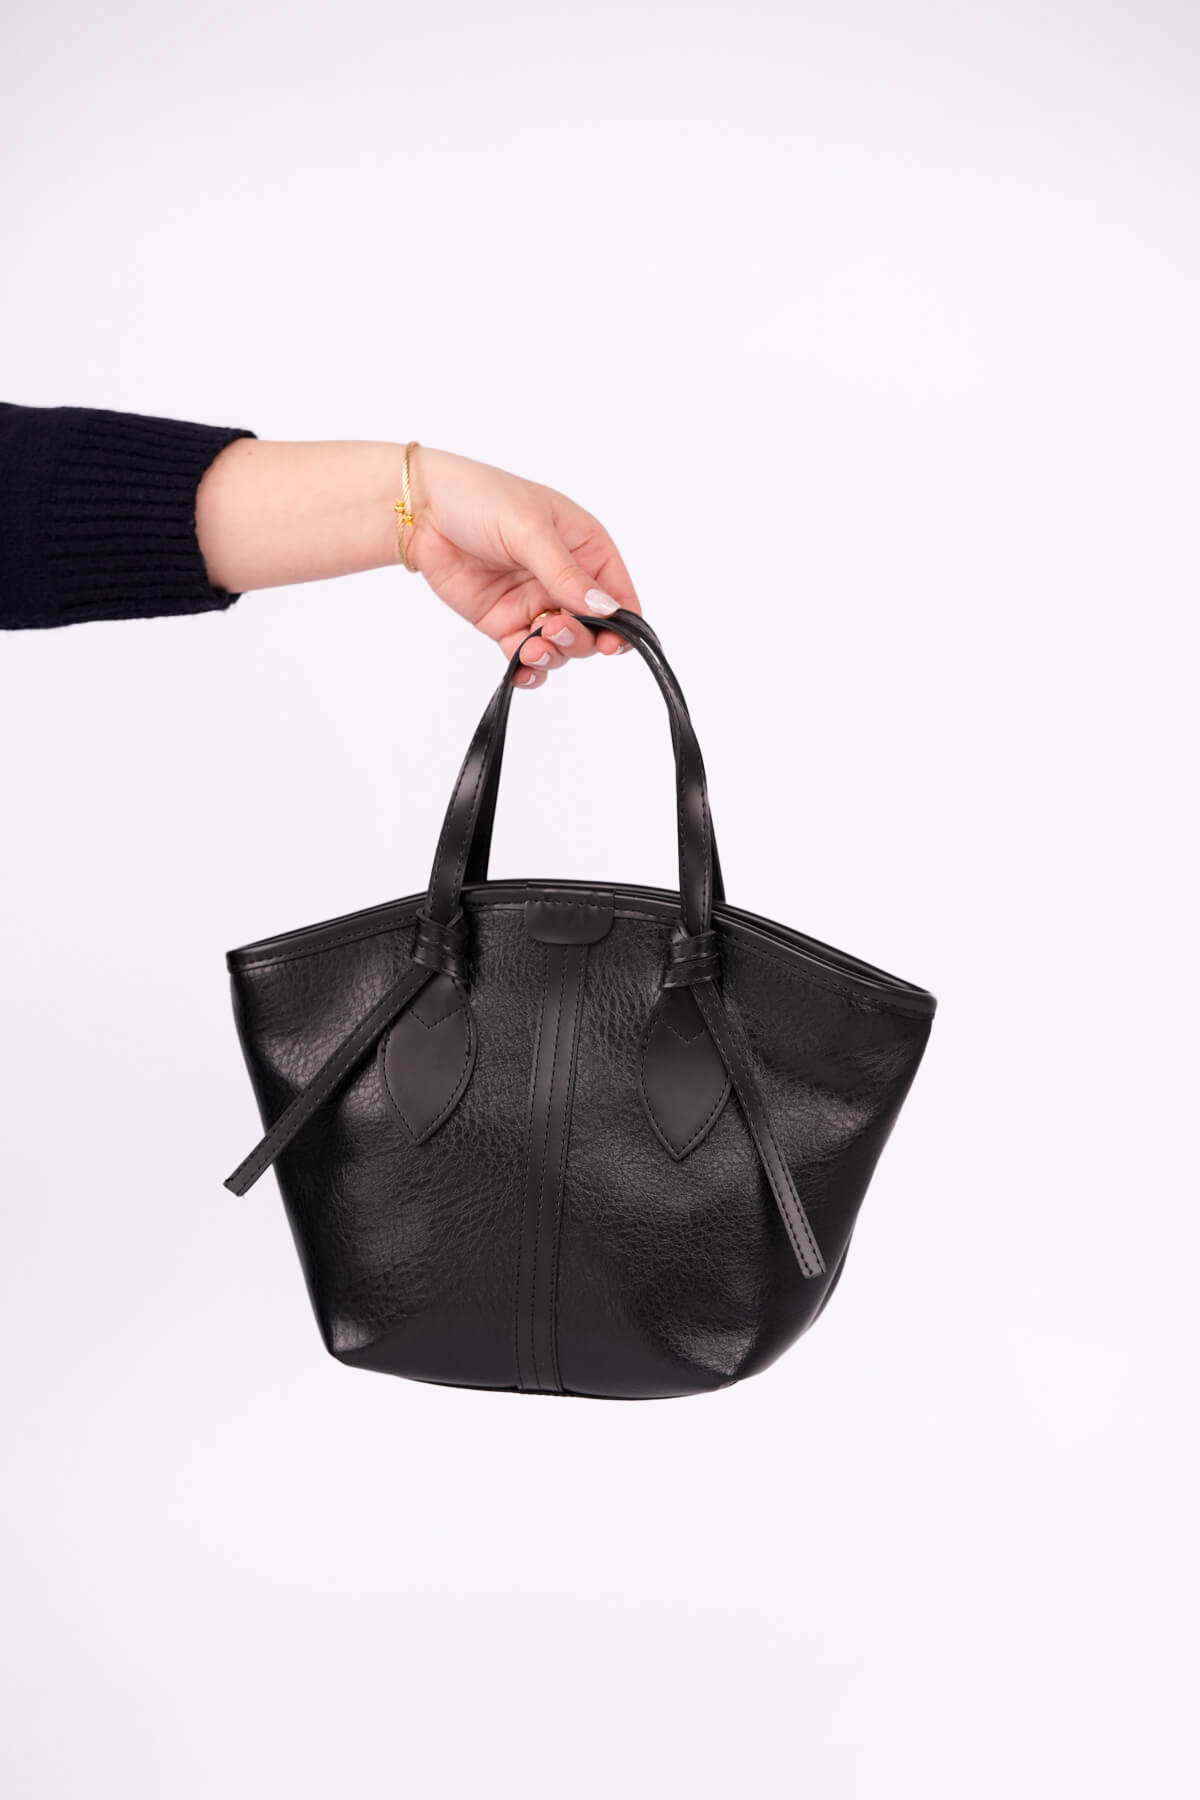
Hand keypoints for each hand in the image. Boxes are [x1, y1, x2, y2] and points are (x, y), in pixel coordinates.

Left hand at [401, 445, 641, 687]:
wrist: (421, 511)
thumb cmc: (480, 498)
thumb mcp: (529, 529)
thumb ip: (565, 573)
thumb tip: (606, 609)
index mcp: (586, 547)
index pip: (620, 593)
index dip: (623, 622)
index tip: (612, 641)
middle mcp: (566, 579)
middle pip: (594, 628)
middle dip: (580, 638)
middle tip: (554, 630)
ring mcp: (536, 603)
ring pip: (562, 646)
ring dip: (554, 654)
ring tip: (532, 648)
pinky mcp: (506, 622)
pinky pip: (527, 655)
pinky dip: (528, 669)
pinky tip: (523, 670)